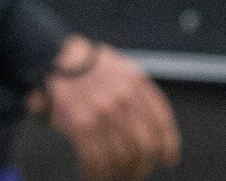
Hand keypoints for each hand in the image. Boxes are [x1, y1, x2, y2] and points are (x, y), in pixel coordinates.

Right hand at [33, 36, 180, 178]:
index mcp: (136, 82)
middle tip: (136, 173)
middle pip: (144, 145)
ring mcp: (102, 111)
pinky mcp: (80, 122)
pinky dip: (96, 173)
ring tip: (114, 176)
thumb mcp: (122, 68)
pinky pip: (96, 158)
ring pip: (121, 156)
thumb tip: (159, 134)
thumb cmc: (91, 67)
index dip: (168, 145)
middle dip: (143, 166)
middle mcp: (122, 97)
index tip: (168, 160)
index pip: (161, 121)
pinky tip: (92, 175)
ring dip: (119, 173)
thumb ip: (141, 93)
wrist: (57, 56)